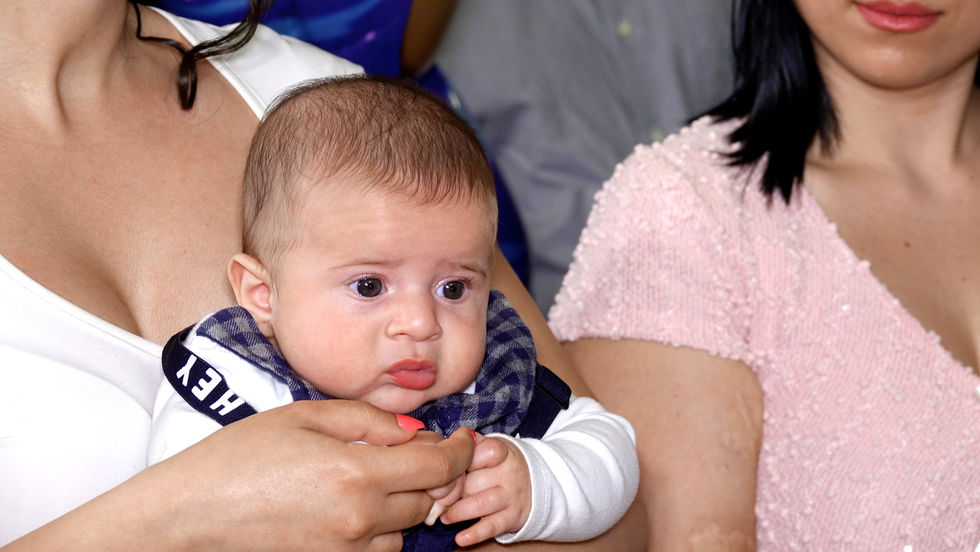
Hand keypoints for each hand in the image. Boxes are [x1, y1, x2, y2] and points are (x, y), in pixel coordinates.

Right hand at [139, 400, 473, 551]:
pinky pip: (377, 550)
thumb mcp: (306, 415)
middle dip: (431, 472)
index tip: (464, 438)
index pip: (438, 467)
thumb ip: (370, 420)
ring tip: (372, 476)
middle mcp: (359, 521)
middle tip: (413, 450)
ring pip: (405, 528)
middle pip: (428, 499)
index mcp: (357, 475)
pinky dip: (379, 528)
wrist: (188, 513)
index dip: (460, 450)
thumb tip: (416, 431)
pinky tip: (353, 504)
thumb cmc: (239, 456)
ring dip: (404, 502)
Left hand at [441, 434, 530, 546]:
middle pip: (472, 481)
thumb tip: (453, 438)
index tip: (444, 467)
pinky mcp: (512, 517)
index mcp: (501, 452)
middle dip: (452, 491)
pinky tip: (461, 538)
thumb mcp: (494, 447)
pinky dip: (475, 534)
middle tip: (438, 495)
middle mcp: (508, 473)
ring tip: (445, 516)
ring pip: (480, 503)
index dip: (458, 461)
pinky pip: (492, 526)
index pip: (477, 453)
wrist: (538, 484)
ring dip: (458, 511)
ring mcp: (511, 496)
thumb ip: (473, 444)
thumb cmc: (503, 465)